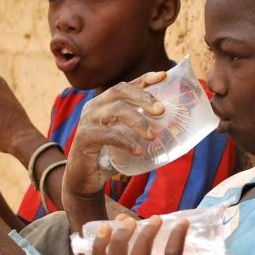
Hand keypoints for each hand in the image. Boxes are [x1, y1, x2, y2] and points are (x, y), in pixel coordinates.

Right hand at [63, 72, 166, 200]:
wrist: (84, 179)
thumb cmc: (106, 156)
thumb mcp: (124, 137)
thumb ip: (137, 128)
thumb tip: (170, 126)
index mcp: (103, 103)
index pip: (126, 85)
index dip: (144, 79)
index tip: (163, 76)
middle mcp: (94, 107)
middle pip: (120, 91)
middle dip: (144, 98)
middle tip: (162, 111)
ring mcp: (87, 121)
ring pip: (116, 110)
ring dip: (138, 121)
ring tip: (152, 135)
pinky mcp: (84, 138)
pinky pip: (109, 135)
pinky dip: (126, 142)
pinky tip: (138, 150)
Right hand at [89, 216, 234, 254]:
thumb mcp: (157, 251)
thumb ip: (138, 238)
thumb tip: (119, 220)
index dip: (97, 249)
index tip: (104, 227)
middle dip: (119, 239)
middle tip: (130, 220)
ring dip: (144, 236)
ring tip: (155, 219)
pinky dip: (175, 236)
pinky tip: (181, 222)